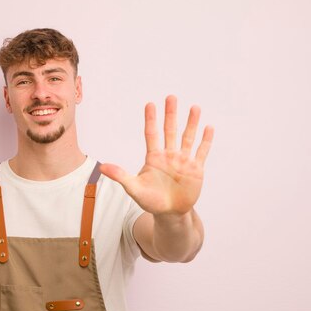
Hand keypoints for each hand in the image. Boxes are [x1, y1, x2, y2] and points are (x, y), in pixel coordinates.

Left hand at [100, 95, 213, 215]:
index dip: (151, 119)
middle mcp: (169, 155)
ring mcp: (183, 161)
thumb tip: (102, 166)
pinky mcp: (195, 169)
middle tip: (171, 97)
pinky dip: (205, 141)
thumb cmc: (150, 201)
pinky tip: (208, 127)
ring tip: (195, 107)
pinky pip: (201, 152)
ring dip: (191, 123)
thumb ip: (120, 176)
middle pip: (170, 130)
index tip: (150, 104)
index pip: (152, 134)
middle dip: (171, 114)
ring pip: (187, 138)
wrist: (170, 213)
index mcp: (154, 157)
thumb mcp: (134, 188)